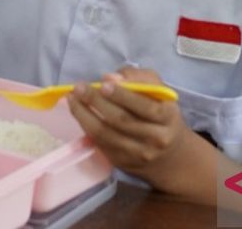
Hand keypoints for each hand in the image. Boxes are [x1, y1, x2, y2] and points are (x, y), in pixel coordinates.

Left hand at [67, 67, 195, 185]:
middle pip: (122, 121)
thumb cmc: (160, 112)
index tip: (103, 84)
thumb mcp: (158, 91)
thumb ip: (138, 78)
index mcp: (168, 118)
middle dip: (97, 102)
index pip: (146, 107)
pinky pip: (101, 143)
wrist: (170, 155)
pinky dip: (86, 126)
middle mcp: (156, 139)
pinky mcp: (123, 163)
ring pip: (106, 134)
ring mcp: (138, 154)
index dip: (123, 96)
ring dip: (84, 115)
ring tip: (72, 98)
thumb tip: (112, 77)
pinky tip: (78, 112)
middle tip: (79, 87)